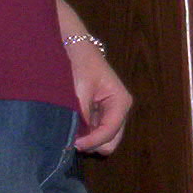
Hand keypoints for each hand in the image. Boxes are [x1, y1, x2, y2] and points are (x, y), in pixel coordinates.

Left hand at [67, 40, 133, 154]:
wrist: (76, 48)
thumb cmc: (81, 65)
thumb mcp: (80, 90)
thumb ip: (82, 115)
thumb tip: (78, 139)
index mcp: (121, 101)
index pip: (109, 132)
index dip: (92, 142)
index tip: (73, 144)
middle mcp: (120, 110)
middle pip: (111, 141)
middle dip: (93, 144)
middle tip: (72, 139)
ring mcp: (112, 112)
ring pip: (104, 139)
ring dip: (89, 140)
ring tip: (72, 131)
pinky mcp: (102, 113)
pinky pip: (97, 132)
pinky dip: (86, 134)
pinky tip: (74, 126)